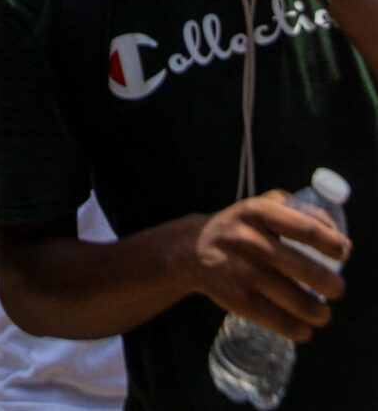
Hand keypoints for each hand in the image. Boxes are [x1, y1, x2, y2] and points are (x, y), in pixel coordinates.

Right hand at [187, 192, 347, 339]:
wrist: (192, 249)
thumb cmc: (238, 226)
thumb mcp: (259, 205)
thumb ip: (296, 211)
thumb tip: (338, 237)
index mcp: (258, 212)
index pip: (305, 227)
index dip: (331, 244)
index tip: (343, 254)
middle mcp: (251, 240)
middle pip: (306, 269)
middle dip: (332, 285)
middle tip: (337, 290)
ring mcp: (244, 272)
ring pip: (296, 301)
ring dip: (319, 313)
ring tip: (323, 314)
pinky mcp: (238, 299)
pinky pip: (278, 321)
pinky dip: (298, 330)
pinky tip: (304, 329)